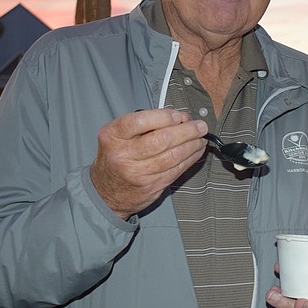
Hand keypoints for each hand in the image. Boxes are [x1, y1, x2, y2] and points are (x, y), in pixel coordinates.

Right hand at [90, 108, 207, 218]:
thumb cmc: (116, 157)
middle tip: (199, 126)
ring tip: (201, 138)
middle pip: (162, 140)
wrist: (105, 192)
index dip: (165, 117)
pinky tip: (196, 152)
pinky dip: (190, 159)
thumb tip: (179, 118)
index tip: (179, 115)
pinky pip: (176, 170)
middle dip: (187, 131)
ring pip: (172, 156)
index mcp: (113, 136)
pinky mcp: (151, 186)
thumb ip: (144, 124)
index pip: (141, 121)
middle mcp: (123, 155)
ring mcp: (137, 173)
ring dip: (192, 145)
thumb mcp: (118, 135)